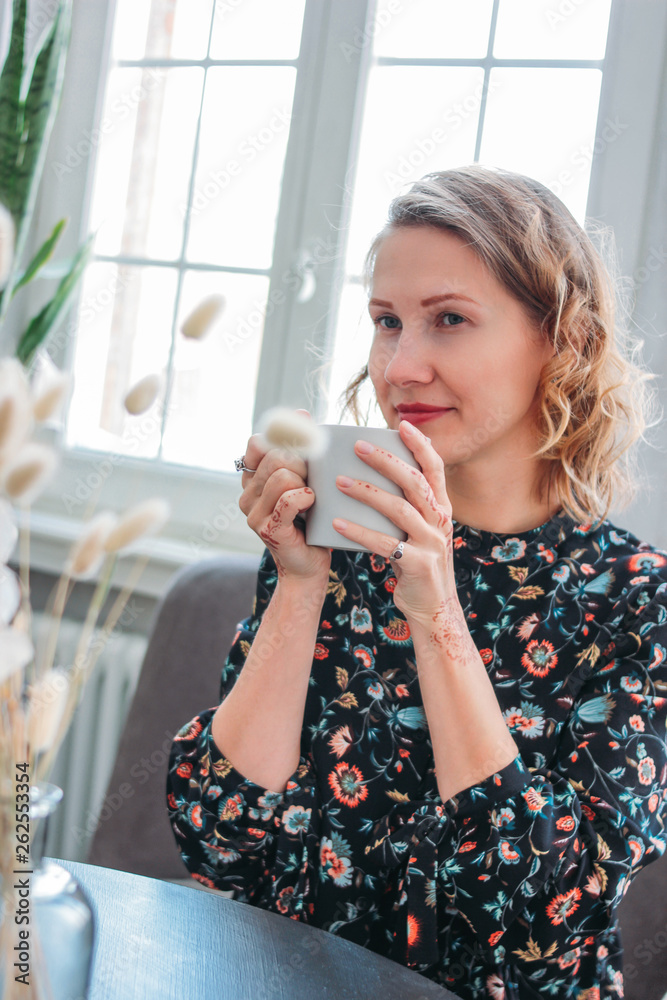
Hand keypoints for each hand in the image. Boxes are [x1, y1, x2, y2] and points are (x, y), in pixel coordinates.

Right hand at [239, 409, 331, 585]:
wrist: (308, 566)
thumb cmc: (311, 523)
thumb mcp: (305, 482)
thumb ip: (299, 454)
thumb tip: (302, 413)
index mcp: (252, 480)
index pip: (257, 443)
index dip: (281, 433)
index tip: (304, 432)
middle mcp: (247, 495)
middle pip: (276, 457)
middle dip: (303, 461)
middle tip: (314, 479)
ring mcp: (254, 513)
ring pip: (282, 476)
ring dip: (306, 482)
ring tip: (312, 496)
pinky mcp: (268, 528)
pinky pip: (289, 499)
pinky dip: (307, 498)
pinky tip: (312, 504)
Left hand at [333, 419, 459, 622]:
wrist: (434, 610)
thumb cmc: (418, 566)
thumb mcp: (420, 532)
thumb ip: (408, 508)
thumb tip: (377, 478)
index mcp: (441, 509)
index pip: (435, 469)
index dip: (420, 445)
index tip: (401, 425)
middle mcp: (440, 522)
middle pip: (414, 482)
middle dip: (385, 460)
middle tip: (357, 446)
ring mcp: (432, 544)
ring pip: (399, 509)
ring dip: (367, 493)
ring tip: (338, 482)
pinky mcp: (419, 566)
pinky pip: (386, 545)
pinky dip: (359, 533)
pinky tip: (336, 524)